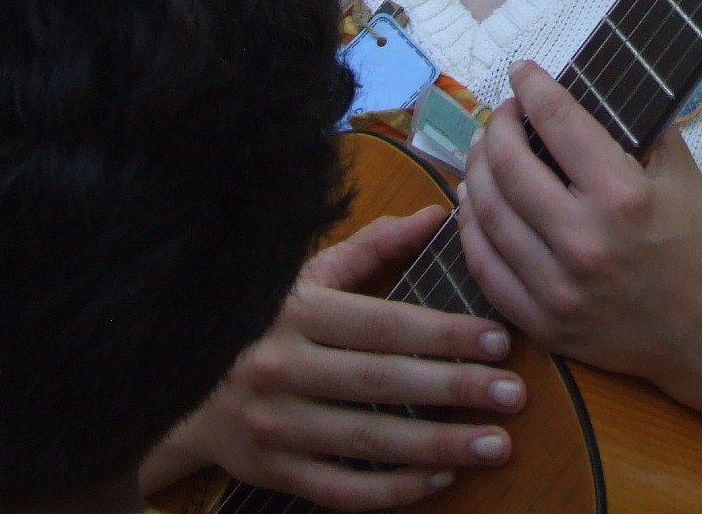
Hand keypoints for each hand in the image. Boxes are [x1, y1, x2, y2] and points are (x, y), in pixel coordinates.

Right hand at [145, 206, 525, 511]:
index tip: (498, 341)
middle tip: (515, 394)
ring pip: (369, 440)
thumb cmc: (267, 323)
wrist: (186, 390)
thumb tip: (438, 214)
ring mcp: (275, 427)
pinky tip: (442, 478)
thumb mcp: (309, 277)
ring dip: (440, 445)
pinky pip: (344, 489)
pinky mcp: (274, 473)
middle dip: (455, 389)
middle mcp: (281, 368)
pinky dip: (395, 488)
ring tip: (497, 443)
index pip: (383, 324)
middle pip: (382, 382)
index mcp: (297, 313)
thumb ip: (374, 246)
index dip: (444, 334)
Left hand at [454, 62, 701, 413]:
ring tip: (484, 151)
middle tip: (503, 115)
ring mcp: (559, 289)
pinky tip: (475, 204)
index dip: (531, 87)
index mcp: (624, 196)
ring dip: (476, 171)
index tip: (522, 72)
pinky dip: (471, 229)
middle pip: (508, 166)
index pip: (558, 122)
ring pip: (486, 213)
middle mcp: (585, 242)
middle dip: (497, 127)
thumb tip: (585, 89)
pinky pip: (484, 268)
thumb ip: (635, 127)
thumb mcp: (682, 174)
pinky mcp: (544, 324)